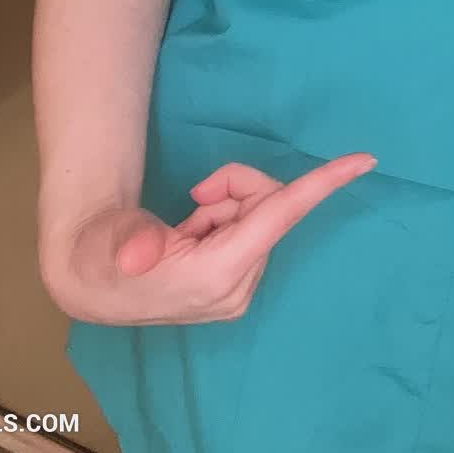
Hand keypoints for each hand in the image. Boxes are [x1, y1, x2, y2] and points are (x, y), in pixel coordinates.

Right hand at [41, 150, 376, 325]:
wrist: (88, 282)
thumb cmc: (99, 255)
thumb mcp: (109, 241)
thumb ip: (131, 242)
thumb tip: (142, 253)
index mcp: (215, 275)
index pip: (280, 216)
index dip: (322, 185)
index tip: (365, 161)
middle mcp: (237, 288)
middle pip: (268, 206)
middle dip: (237, 188)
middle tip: (197, 195)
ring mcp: (238, 291)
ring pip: (260, 215)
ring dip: (225, 206)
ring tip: (186, 225)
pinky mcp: (234, 288)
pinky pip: (249, 229)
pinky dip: (222, 219)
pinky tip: (191, 236)